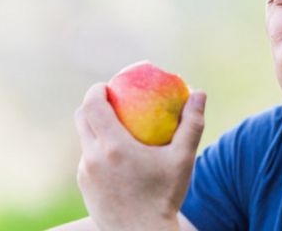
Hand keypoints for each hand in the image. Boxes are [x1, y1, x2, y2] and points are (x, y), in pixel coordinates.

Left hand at [74, 83, 205, 230]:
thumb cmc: (166, 196)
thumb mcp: (183, 160)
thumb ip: (192, 124)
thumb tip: (200, 92)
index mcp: (113, 146)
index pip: (93, 105)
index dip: (97, 90)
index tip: (108, 86)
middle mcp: (92, 158)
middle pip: (81, 118)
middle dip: (92, 104)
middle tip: (111, 101)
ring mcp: (85, 174)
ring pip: (84, 140)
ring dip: (95, 129)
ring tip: (116, 129)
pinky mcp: (84, 188)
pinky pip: (87, 160)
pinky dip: (98, 151)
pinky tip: (116, 157)